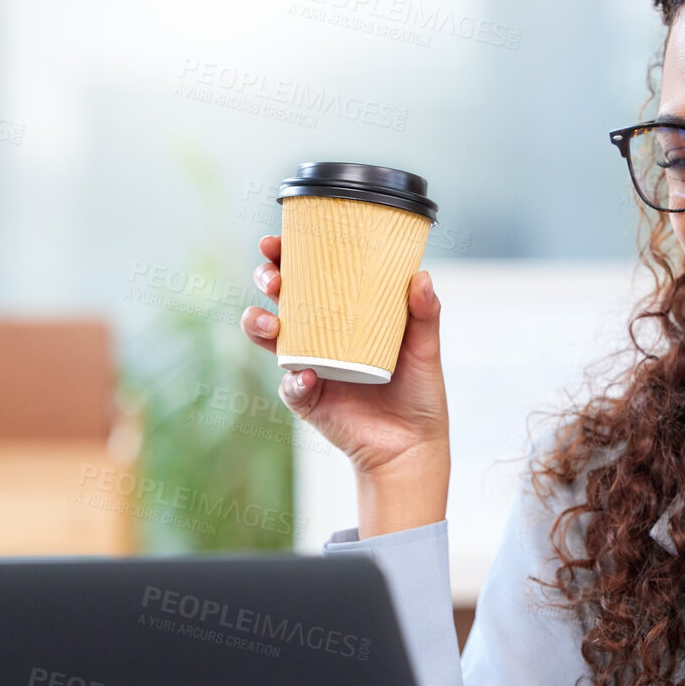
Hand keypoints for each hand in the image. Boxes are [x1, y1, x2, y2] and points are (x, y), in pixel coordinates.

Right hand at [240, 233, 449, 534]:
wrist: (413, 445)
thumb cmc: (419, 393)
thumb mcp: (425, 349)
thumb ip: (424, 314)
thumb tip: (422, 276)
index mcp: (344, 316)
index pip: (311, 277)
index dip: (288, 256)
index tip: (276, 240)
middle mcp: (321, 337)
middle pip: (282, 300)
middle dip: (268, 280)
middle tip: (271, 275)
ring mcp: (310, 367)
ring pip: (271, 339)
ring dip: (260, 325)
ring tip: (270, 323)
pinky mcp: (309, 400)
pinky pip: (292, 387)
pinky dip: (296, 381)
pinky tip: (309, 376)